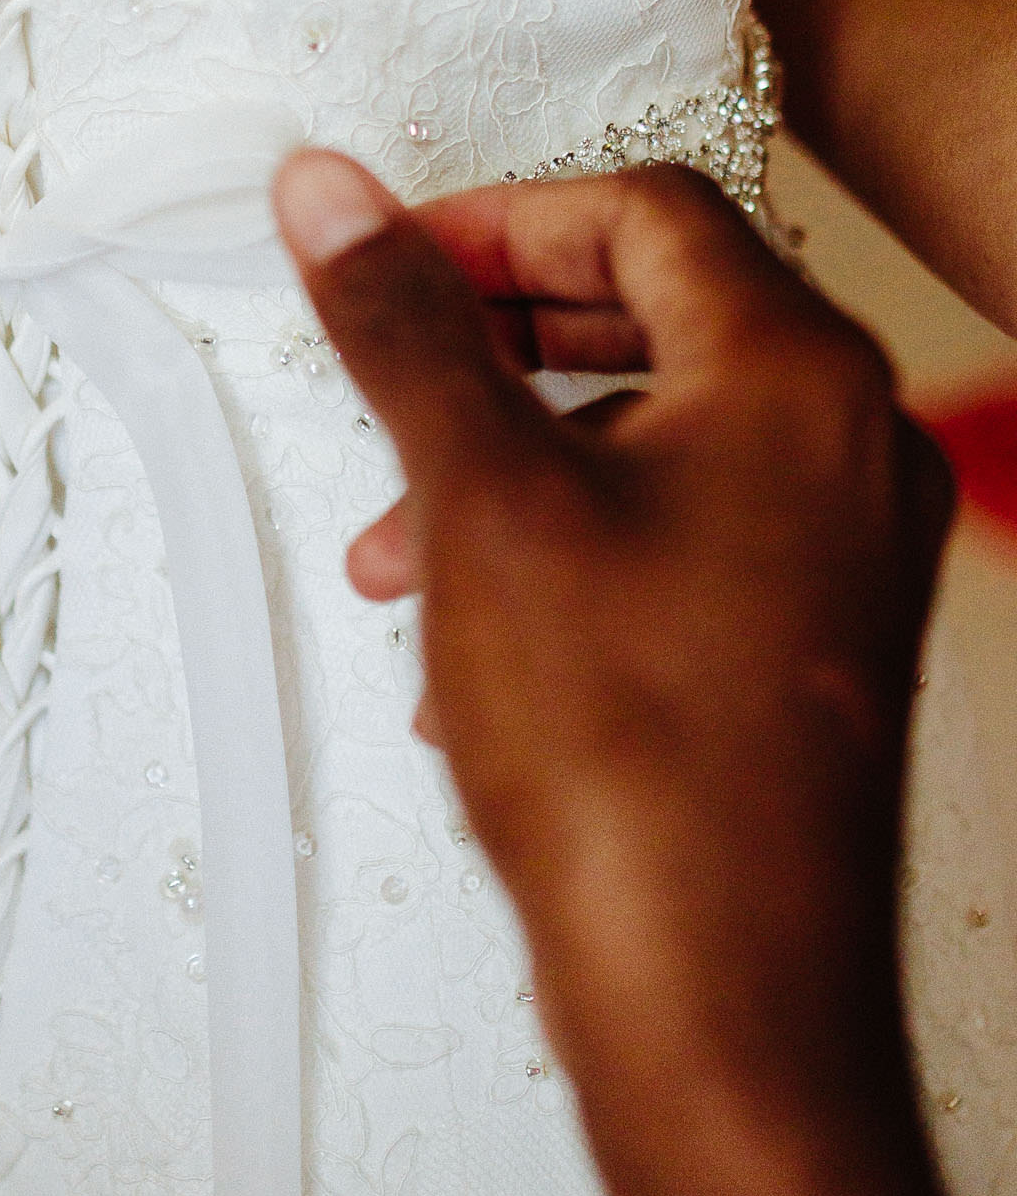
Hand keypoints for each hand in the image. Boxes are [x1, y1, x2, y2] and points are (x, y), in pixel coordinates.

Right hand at [272, 153, 952, 1154]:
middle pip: (662, 316)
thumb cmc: (641, 765)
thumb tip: (341, 203)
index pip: (645, 213)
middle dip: (498, 350)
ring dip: (518, 465)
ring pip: (663, 444)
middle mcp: (854, 454)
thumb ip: (405, 331)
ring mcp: (847, 560)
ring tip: (403, 551)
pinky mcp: (815, 649)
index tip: (395, 259)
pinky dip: (572, 551)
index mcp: (800, 380)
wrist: (722, 991)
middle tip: (400, 369)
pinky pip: (685, 542)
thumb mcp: (479, 504)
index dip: (496, 221)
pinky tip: (477, 642)